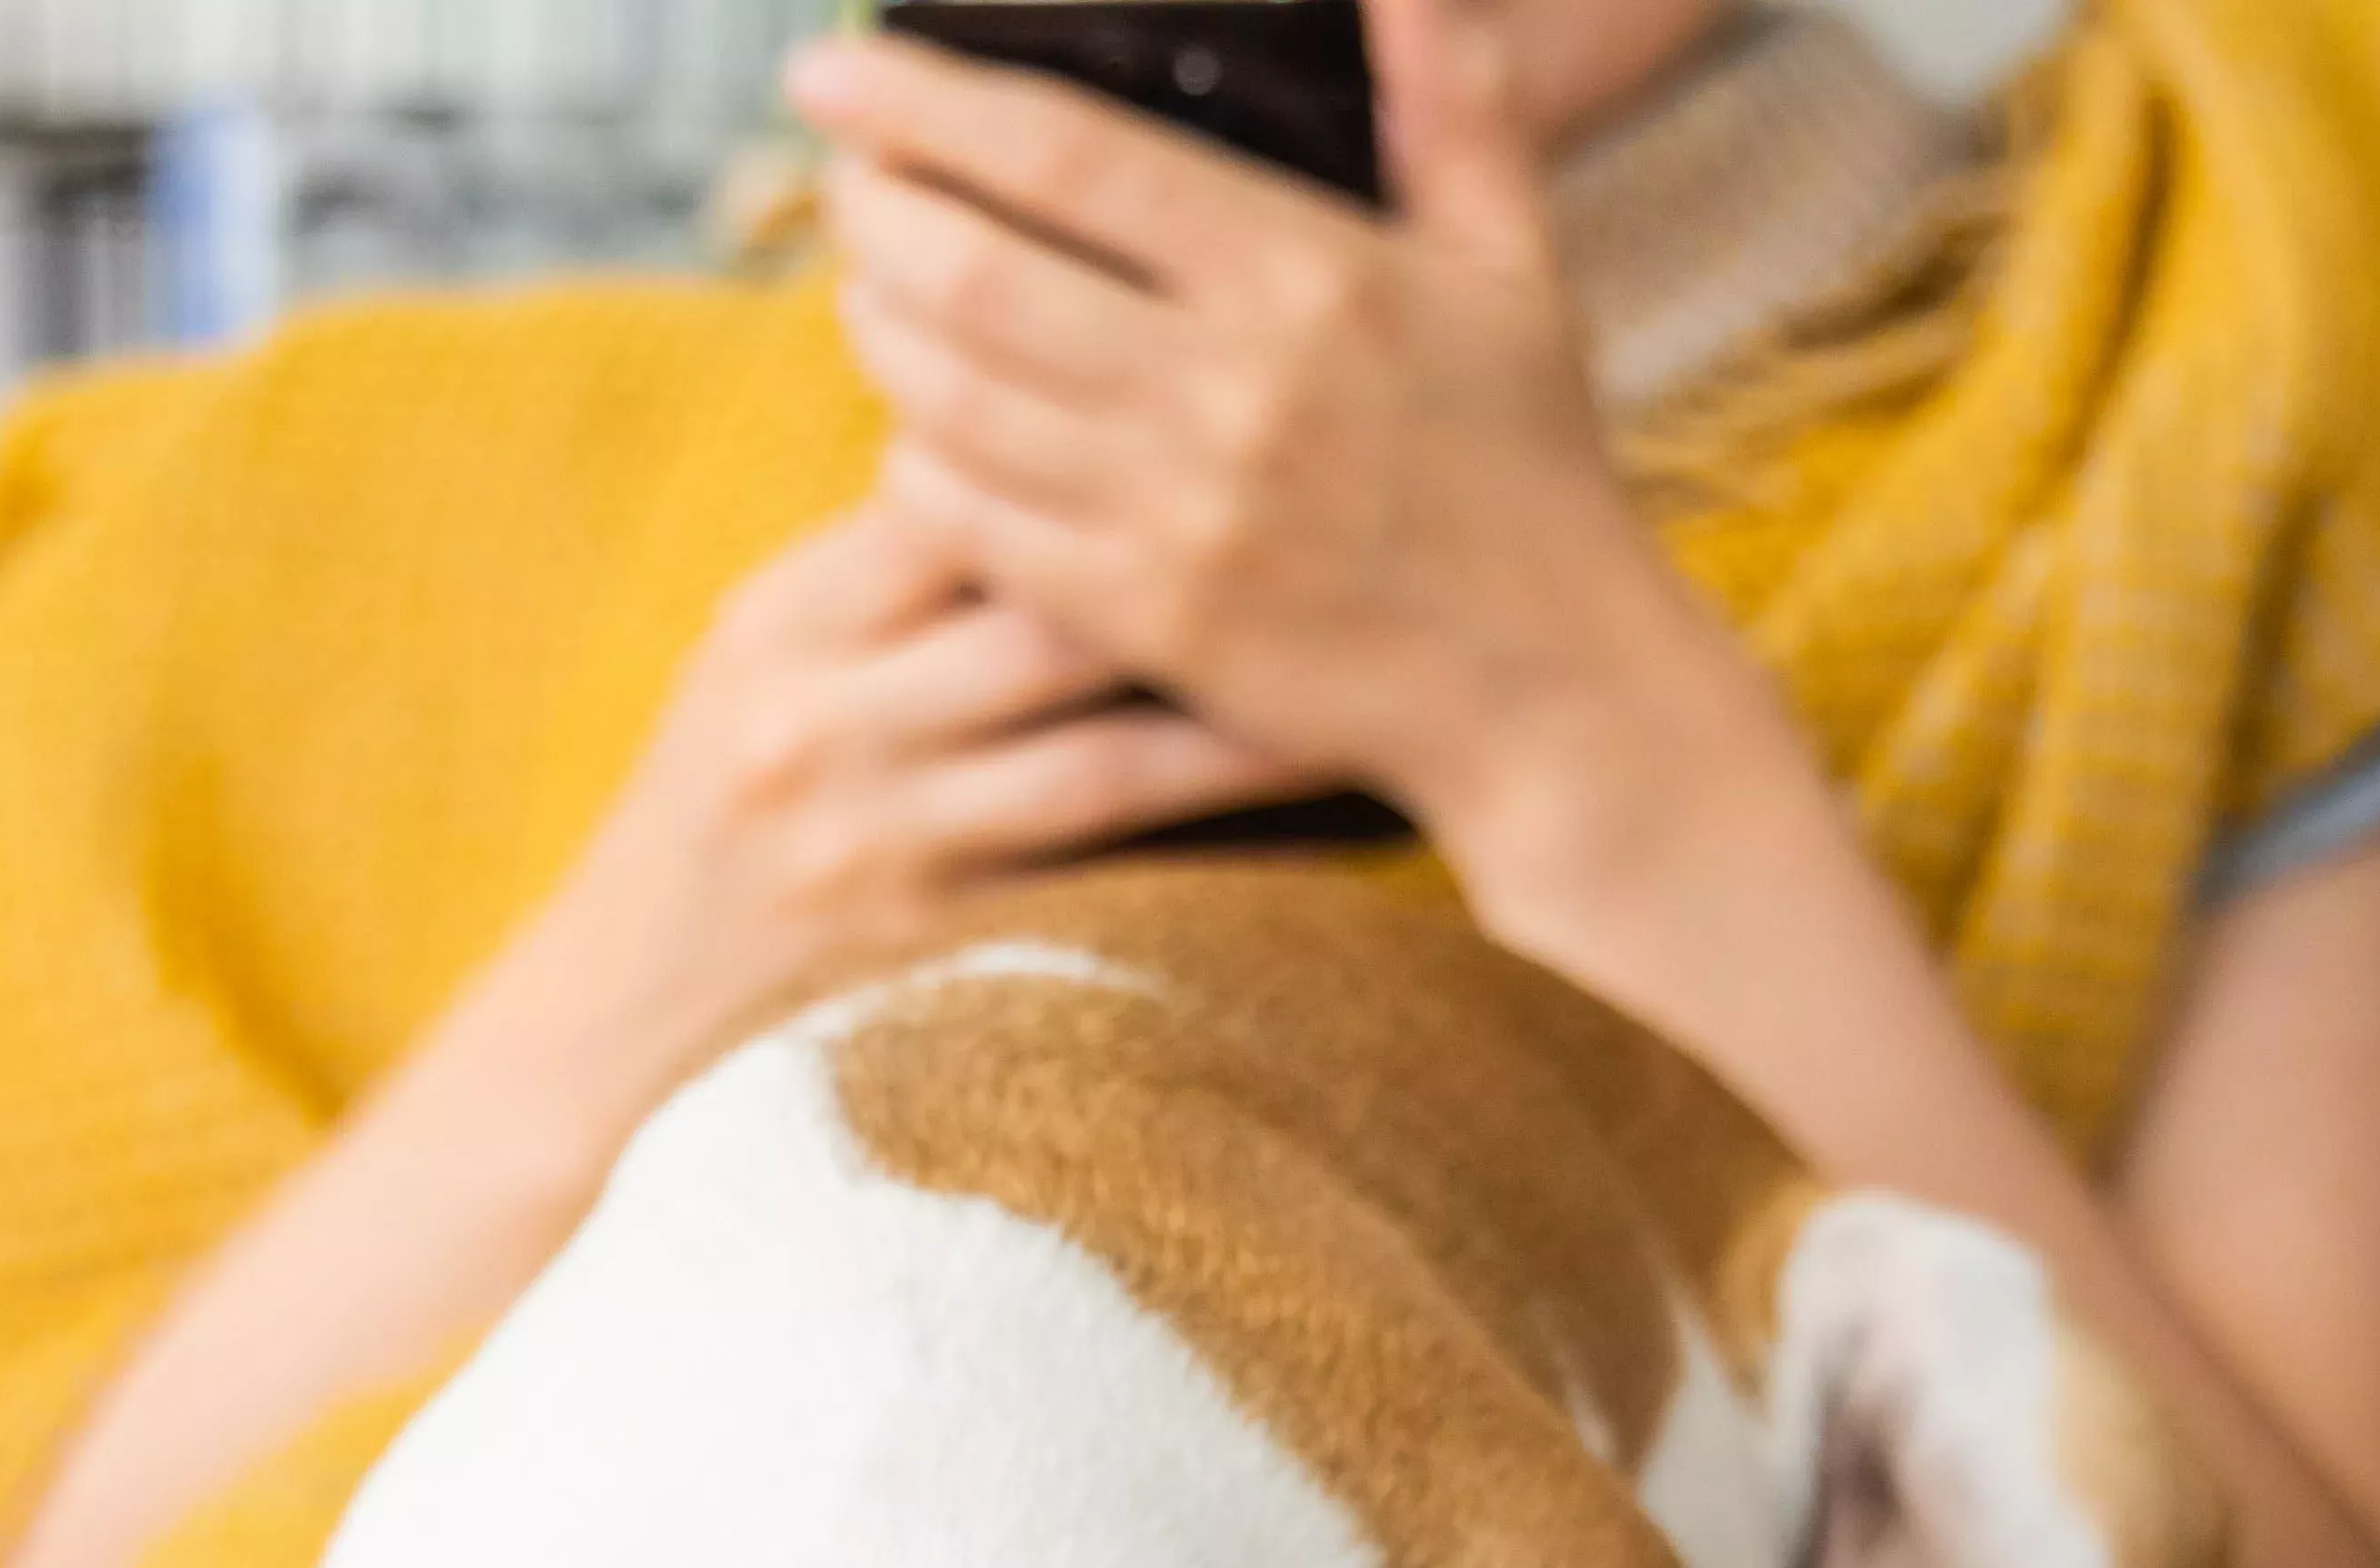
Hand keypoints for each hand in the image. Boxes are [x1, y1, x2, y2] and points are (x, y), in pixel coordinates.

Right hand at [472, 492, 1315, 1126]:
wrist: (613, 1041)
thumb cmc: (712, 832)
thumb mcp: (755, 671)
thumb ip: (889, 583)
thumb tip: (1056, 458)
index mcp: (785, 622)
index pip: (956, 486)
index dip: (1099, 432)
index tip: (1234, 399)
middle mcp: (826, 723)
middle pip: (1050, 604)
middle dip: (1213, 553)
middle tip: (1368, 509)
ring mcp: (883, 852)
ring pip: (1108, 754)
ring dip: (1257, 704)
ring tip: (1392, 662)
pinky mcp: (938, 964)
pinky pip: (1116, 896)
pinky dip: (1228, 856)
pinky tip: (1334, 825)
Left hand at [788, 0, 1789, 885]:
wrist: (1547, 679)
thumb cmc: (1523, 458)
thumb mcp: (1512, 258)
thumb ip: (1453, 98)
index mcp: (1306, 274)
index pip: (1066, 158)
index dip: (925, 107)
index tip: (832, 76)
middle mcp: (1228, 390)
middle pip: (971, 273)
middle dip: (873, 212)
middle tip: (843, 180)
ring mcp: (1175, 513)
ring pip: (949, 397)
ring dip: (877, 329)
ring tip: (869, 284)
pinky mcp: (1141, 617)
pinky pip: (970, 522)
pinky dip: (916, 461)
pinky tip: (918, 422)